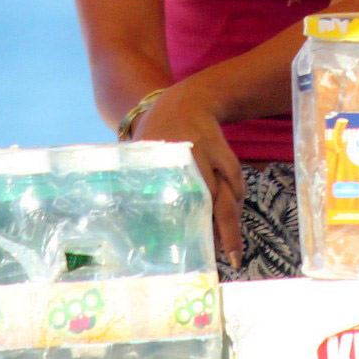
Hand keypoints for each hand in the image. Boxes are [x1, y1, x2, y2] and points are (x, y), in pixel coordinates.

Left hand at [132, 78, 244, 268]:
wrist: (186, 99)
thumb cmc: (156, 132)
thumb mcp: (141, 151)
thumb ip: (134, 180)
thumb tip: (120, 219)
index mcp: (164, 161)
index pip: (178, 197)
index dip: (189, 224)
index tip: (192, 248)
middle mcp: (188, 157)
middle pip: (210, 200)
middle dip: (223, 230)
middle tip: (230, 259)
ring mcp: (209, 153)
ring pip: (228, 193)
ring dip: (231, 221)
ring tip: (231, 249)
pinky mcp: (224, 151)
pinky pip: (236, 181)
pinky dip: (237, 200)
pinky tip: (233, 218)